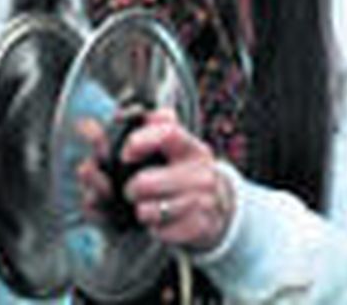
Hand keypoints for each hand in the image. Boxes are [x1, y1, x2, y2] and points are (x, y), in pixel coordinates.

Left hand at [118, 109, 235, 252]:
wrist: (220, 206)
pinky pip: (159, 232)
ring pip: (148, 210)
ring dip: (141, 211)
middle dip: (130, 189)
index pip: (167, 133)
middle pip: (145, 183)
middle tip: (133, 190)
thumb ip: (157, 124)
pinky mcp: (200, 227)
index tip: (126, 153)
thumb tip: (130, 114)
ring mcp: (203, 202)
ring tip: (147, 206)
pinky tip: (162, 222)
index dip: (139, 141)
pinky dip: (155, 229)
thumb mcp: (178, 146)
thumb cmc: (186, 171)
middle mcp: (201, 173)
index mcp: (192, 148)